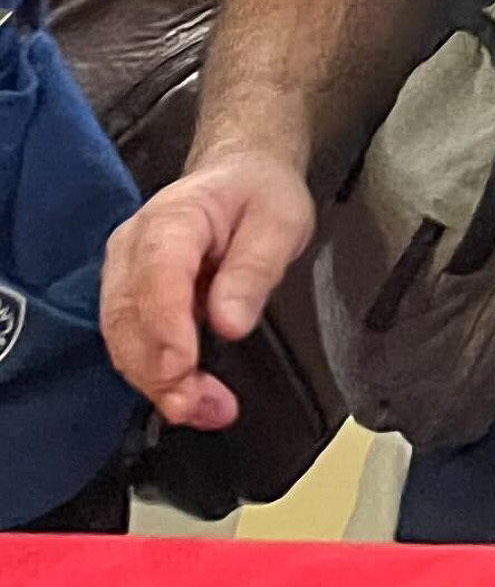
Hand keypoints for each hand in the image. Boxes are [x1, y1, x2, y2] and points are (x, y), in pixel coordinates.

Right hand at [100, 155, 314, 428]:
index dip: (166, 328)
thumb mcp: (279, 223)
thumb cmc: (259, 195)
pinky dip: (154, 376)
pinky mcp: (127, 297)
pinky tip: (188, 398)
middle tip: (199, 407)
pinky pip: (129, 342)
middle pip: (128, 318)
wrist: (240, 176)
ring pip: (121, 339)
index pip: (157, 277)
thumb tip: (230, 323)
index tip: (182, 369)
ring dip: (155, 383)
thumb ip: (253, 271)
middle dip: (158, 372)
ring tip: (202, 411)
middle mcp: (133, 248)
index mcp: (172, 219)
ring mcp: (123, 274)